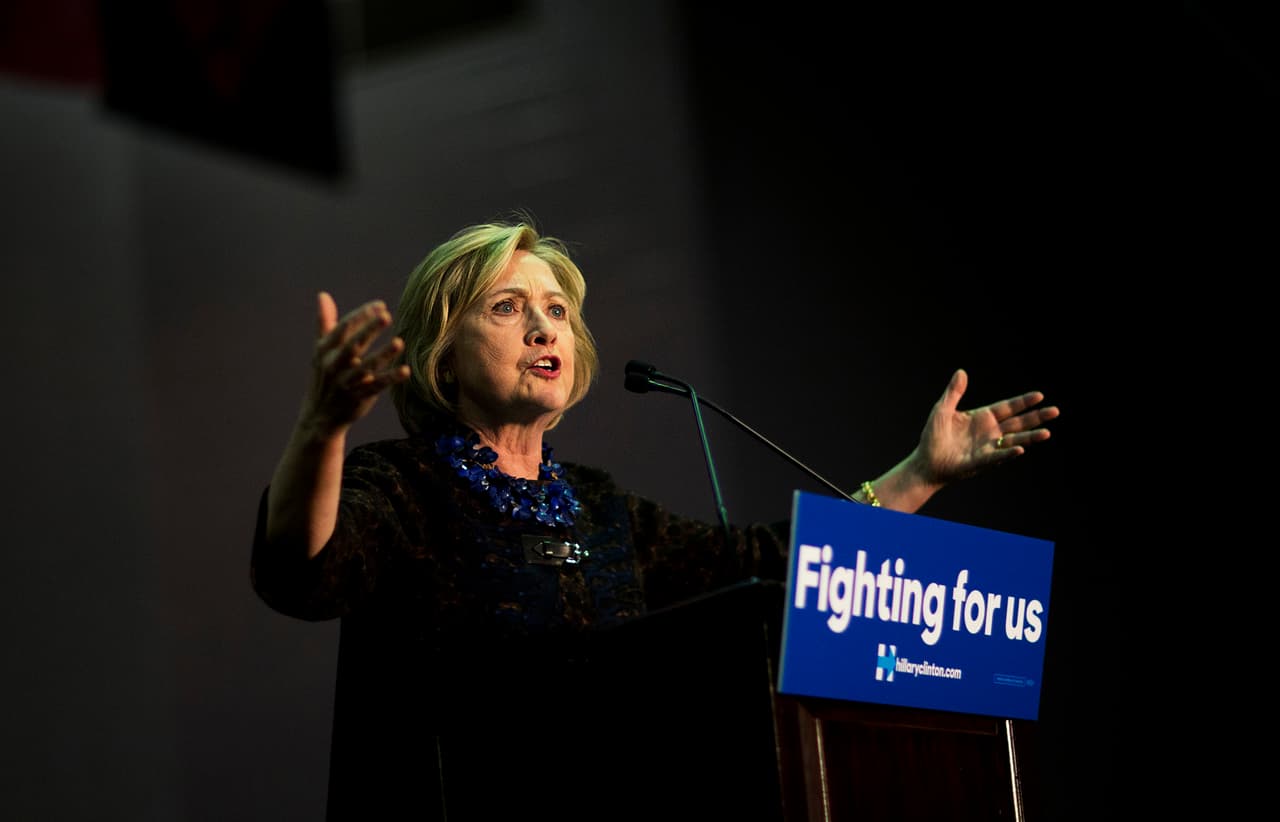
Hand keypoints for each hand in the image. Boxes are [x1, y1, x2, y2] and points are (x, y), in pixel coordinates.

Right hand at [299, 292, 410, 434]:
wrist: (320, 415)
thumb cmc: (324, 375)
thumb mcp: (321, 350)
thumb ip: (325, 322)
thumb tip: (323, 295)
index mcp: (325, 350)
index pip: (343, 329)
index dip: (361, 316)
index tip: (381, 305)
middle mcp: (334, 365)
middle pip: (353, 345)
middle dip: (369, 330)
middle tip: (387, 315)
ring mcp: (347, 382)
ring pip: (366, 367)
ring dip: (383, 354)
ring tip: (400, 342)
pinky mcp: (359, 397)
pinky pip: (376, 386)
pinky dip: (390, 378)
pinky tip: (405, 370)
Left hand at [915, 368, 1058, 484]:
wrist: (925, 461)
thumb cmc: (933, 436)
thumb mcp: (942, 410)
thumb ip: (954, 392)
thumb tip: (962, 372)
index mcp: (982, 417)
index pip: (1007, 407)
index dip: (1023, 402)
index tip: (1040, 395)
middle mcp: (990, 432)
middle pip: (1018, 423)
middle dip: (1036, 417)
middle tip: (1055, 411)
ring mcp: (987, 447)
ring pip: (1014, 440)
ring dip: (1030, 437)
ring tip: (1047, 432)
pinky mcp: (980, 462)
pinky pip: (997, 456)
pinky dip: (1008, 453)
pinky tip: (1020, 449)